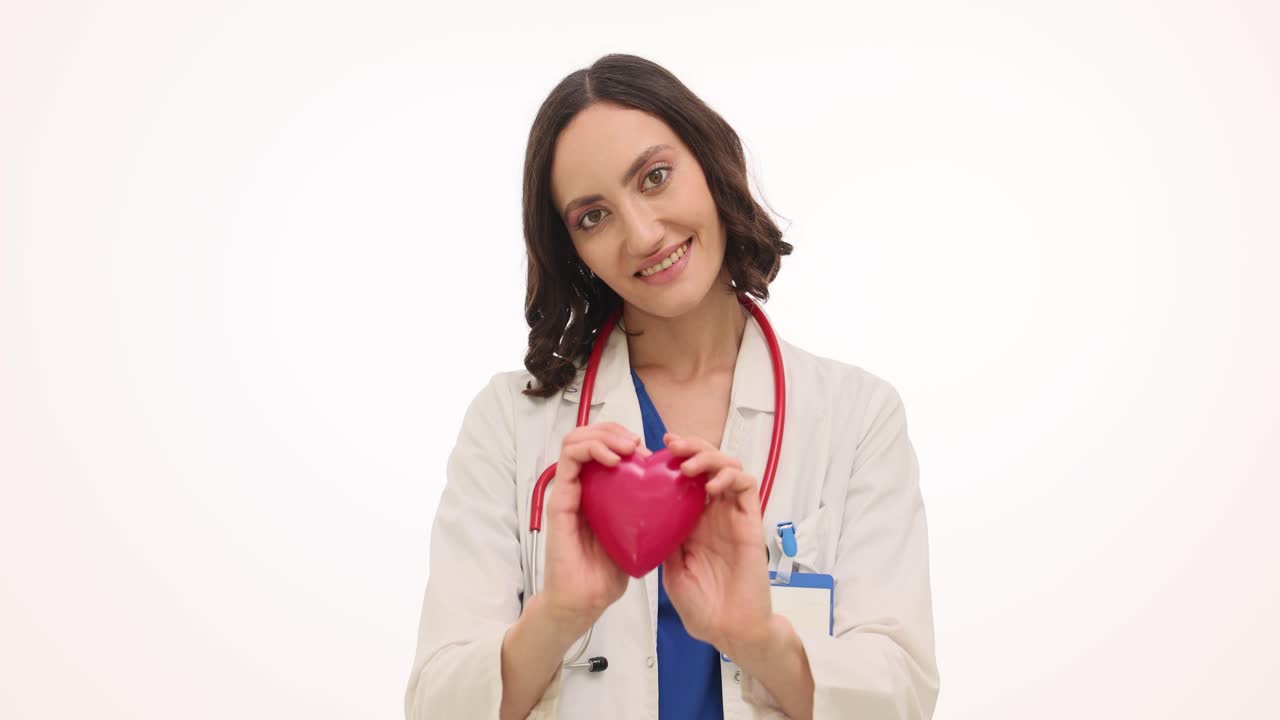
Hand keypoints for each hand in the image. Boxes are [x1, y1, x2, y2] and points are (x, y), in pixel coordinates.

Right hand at [540, 422, 650, 633]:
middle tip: (637, 444)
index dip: (626, 439)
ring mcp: (568, 490)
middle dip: (616, 430)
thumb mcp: (638, 532)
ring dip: (604, 434)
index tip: (651, 453)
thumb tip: (675, 492)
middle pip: (590, 436)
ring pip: (577, 438)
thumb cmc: (608, 571)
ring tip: (627, 448)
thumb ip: (647, 510)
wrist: (585, 600)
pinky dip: (592, 448)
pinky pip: (570, 458)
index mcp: (597, 491)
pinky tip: (614, 460)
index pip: (604, 446)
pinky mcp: (560, 498)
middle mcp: (580, 486)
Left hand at [659, 432, 772, 656]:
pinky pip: (747, 487)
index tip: (652, 450)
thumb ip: (662, 538)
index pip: (687, 477)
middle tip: (672, 445)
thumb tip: (641, 513)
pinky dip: (730, 477)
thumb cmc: (701, 606)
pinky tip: (711, 486)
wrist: (728, 630)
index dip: (673, 459)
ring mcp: (734, 515)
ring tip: (688, 464)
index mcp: (694, 521)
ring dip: (709, 457)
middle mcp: (715, 513)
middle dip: (691, 447)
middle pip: (709, 463)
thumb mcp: (669, 567)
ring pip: (729, 466)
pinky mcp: (752, 522)